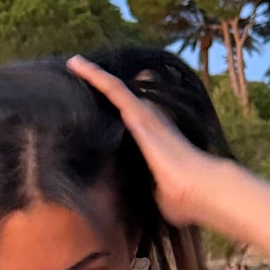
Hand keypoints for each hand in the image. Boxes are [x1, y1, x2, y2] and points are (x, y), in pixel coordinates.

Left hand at [66, 55, 223, 227]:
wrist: (198, 191)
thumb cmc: (182, 200)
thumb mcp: (156, 194)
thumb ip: (147, 190)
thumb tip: (139, 207)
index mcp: (152, 139)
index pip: (128, 119)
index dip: (112, 110)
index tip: (94, 106)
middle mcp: (148, 120)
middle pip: (120, 98)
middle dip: (99, 86)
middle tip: (76, 73)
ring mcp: (143, 114)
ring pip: (112, 87)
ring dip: (92, 75)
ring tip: (71, 62)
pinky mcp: (137, 112)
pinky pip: (112, 87)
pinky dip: (94, 75)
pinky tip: (75, 63)